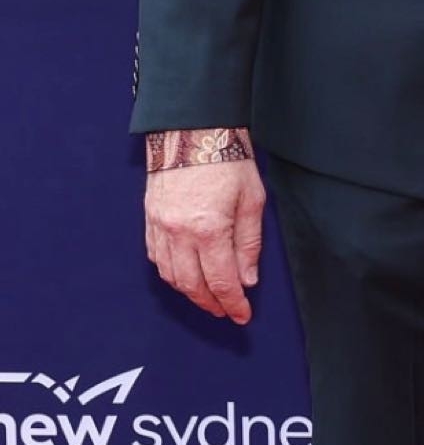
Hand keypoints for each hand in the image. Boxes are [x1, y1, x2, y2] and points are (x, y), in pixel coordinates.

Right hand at [145, 152, 266, 323]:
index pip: (222, 281)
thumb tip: (247, 279)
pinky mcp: (150, 218)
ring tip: (208, 298)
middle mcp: (179, 232)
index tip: (242, 316)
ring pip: (171, 275)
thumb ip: (249, 244)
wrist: (191, 128)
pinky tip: (185, 276)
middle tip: (227, 311)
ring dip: (190, 292)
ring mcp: (160, 226)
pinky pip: (156, 257)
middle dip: (211, 304)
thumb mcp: (252, 200)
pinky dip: (171, 273)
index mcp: (209, 229)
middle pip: (193, 285)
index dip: (233, 304)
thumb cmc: (227, 159)